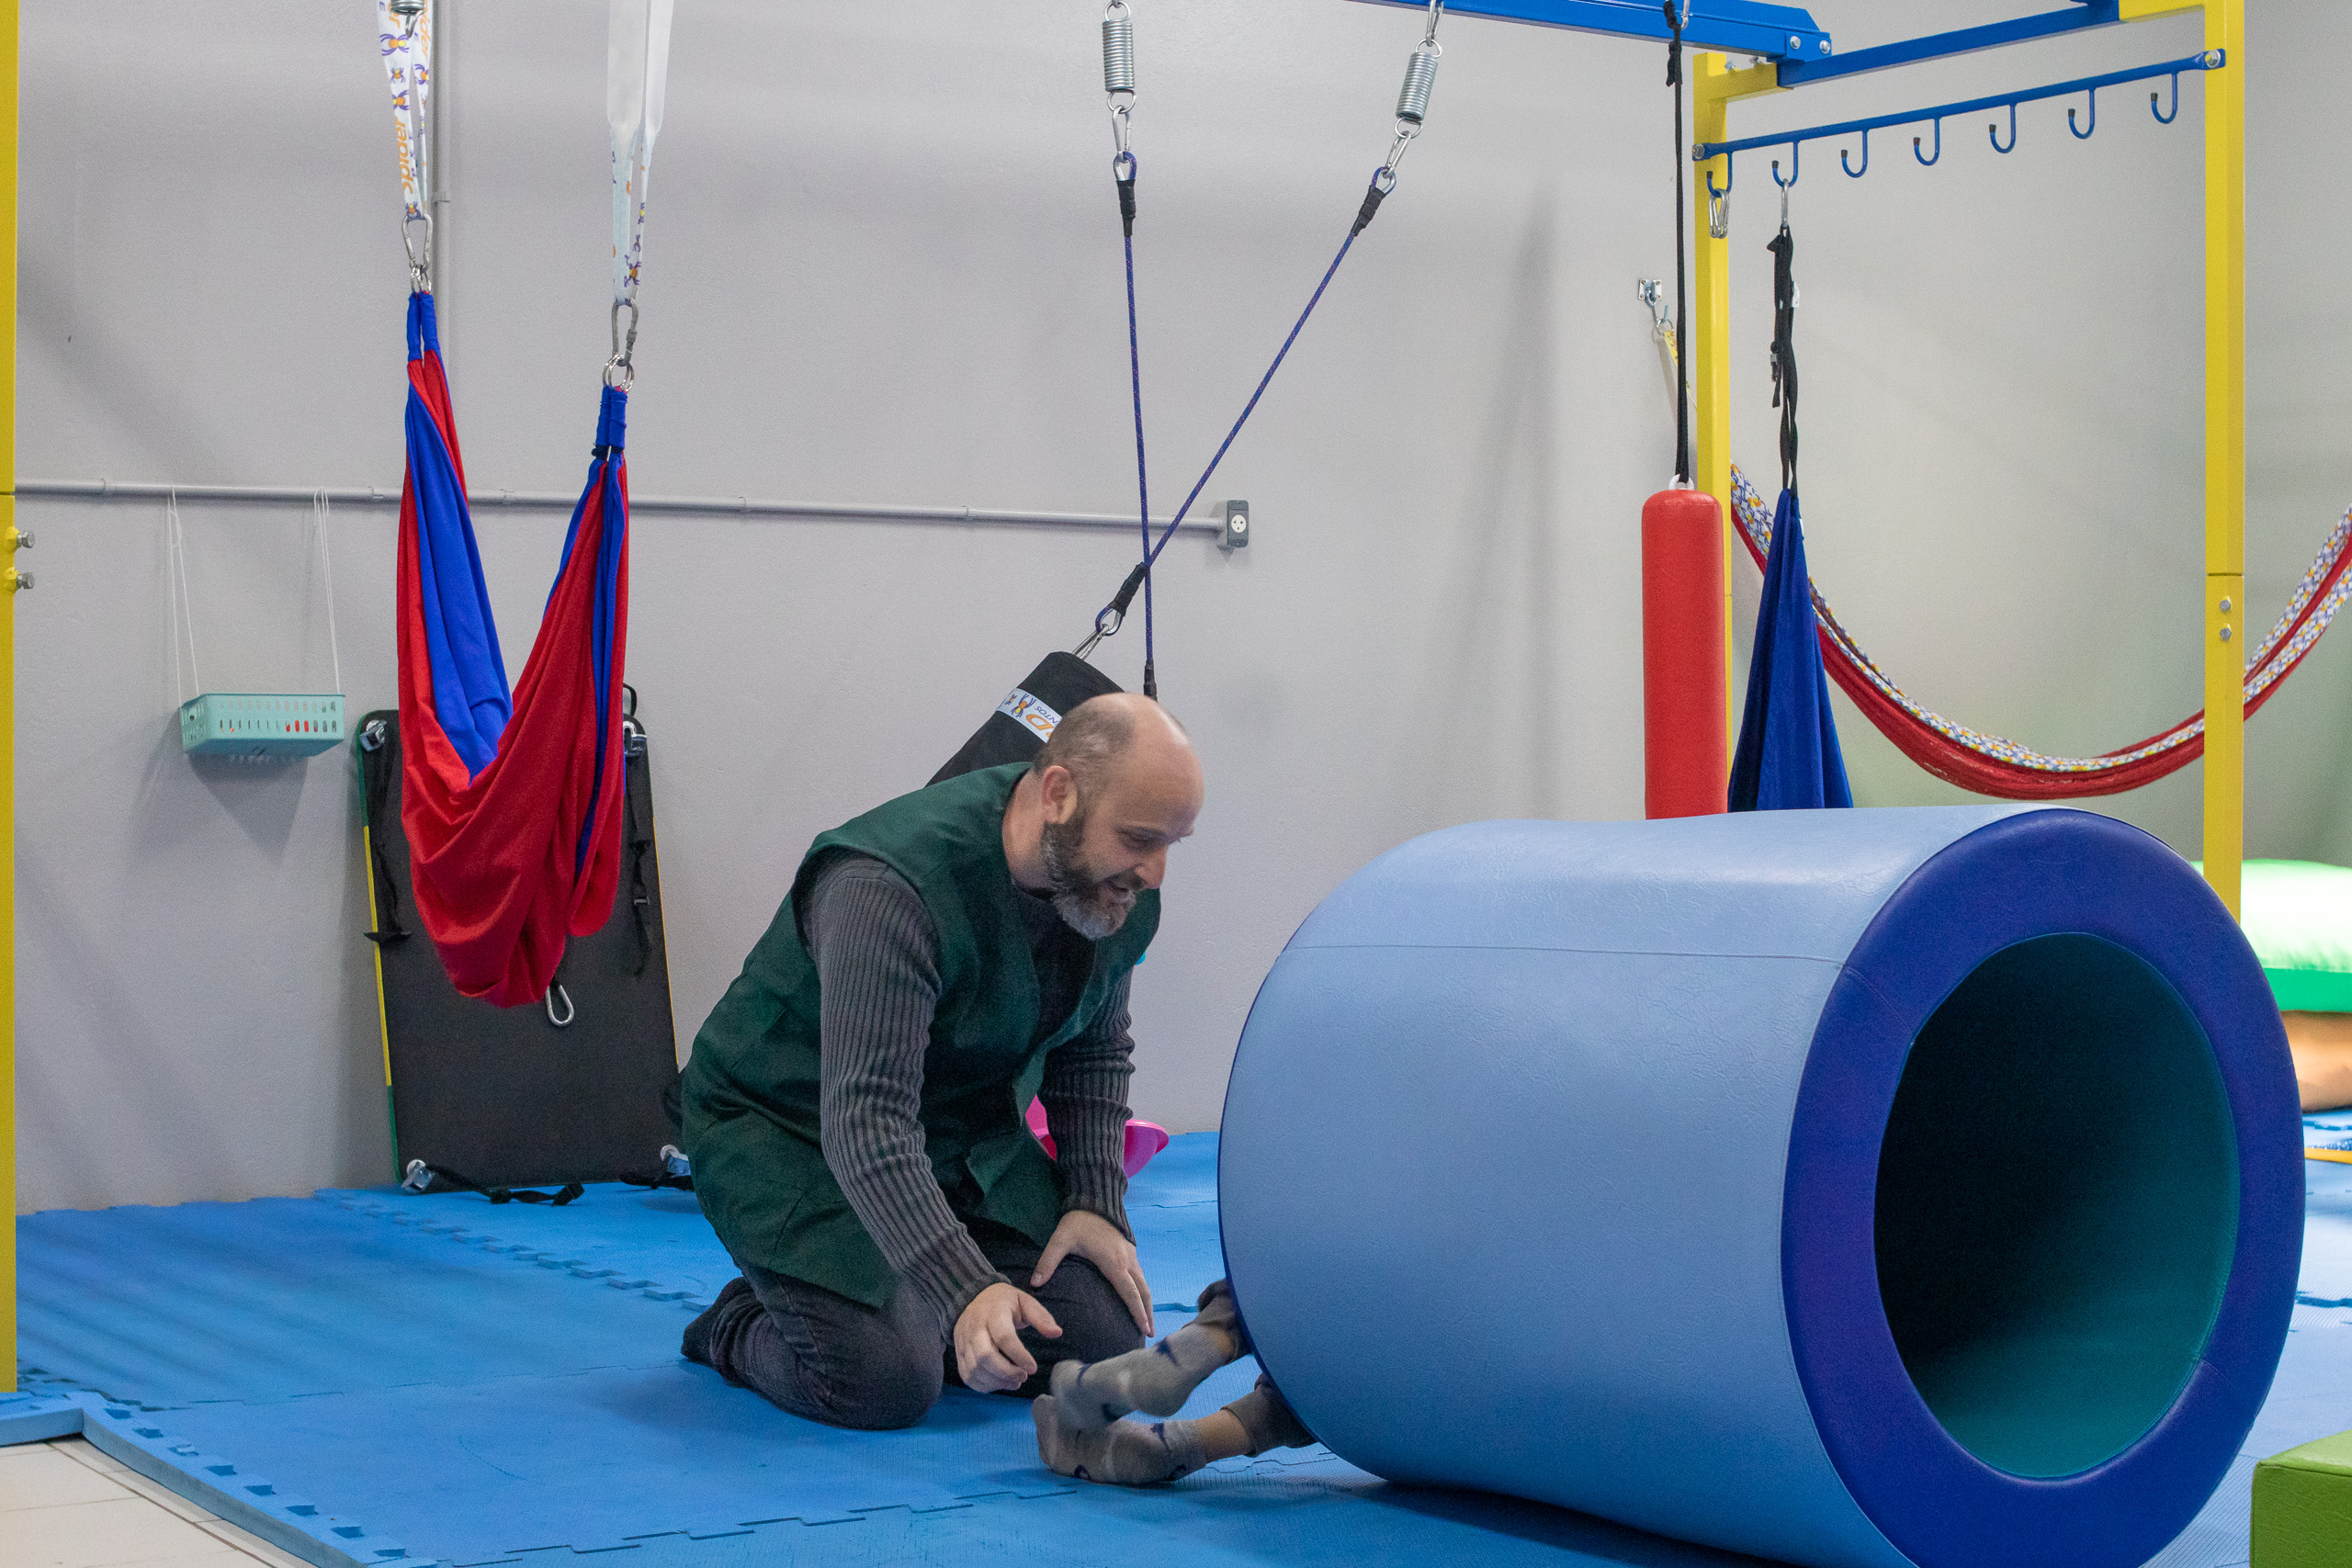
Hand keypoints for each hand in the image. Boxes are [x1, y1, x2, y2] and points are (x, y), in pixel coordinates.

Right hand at [955, 1282, 1060, 1392]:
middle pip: (984, 1356)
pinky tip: (1000, 1383)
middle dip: (1006, 1372)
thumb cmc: (1004, 1302)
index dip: (1019, 1356)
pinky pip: (967, 1375)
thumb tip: (1057, 1333)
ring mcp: (963, 1341)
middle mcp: (974, 1326)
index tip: (1033, 1368)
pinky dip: (984, 1385)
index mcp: (993, 1312)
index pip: (1003, 1337)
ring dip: (997, 1381)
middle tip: (1023, 1376)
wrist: (974, 1297)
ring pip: (975, 1369)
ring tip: (1015, 1381)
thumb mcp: (1025, 1302)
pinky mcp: (958, 1352)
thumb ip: (1041, 1317)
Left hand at [1033, 1209, 1153, 1334]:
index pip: (1130, 1292)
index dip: (1137, 1312)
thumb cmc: (1078, 1222)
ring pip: (1144, 1284)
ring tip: (1148, 1322)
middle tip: (1151, 1333)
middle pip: (1143, 1292)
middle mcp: (1127, 1262)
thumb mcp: (1060, 1240)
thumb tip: (1034, 1284)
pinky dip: (1143, 1291)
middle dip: (1147, 1313)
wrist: (1094, 1200)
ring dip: (1147, 1303)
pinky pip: (1141, 1276)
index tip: (1144, 1328)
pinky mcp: (1130, 1251)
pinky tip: (1140, 1299)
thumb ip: (1047, 1262)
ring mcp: (1131, 1256)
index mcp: (1113, 1263)